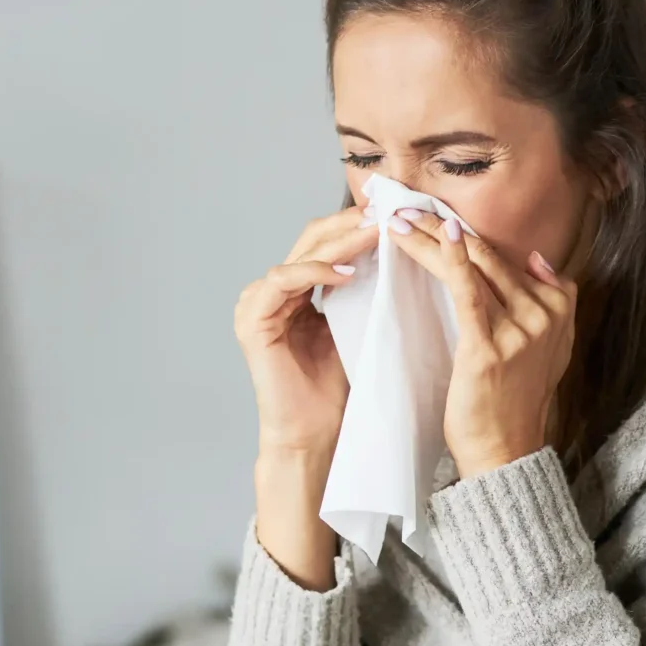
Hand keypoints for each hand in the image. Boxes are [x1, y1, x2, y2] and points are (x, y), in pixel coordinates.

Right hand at [234, 207, 380, 457]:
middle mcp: (271, 292)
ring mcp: (257, 303)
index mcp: (293, 291)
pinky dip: (315, 272)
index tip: (394, 213)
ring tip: (375, 233)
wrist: (315, 434)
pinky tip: (348, 272)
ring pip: (300, 255)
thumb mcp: (356, 324)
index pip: (324, 243)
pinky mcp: (251, 320)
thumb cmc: (336, 389)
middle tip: (386, 212)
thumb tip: (393, 245)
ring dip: (339, 242)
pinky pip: (282, 280)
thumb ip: (361, 288)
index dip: (356, 226)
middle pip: (310, 240)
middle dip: (350, 224)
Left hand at [388, 206, 577, 478]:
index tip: (434, 216)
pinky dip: (450, 259)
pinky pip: (467, 290)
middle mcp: (545, 314)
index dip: (469, 236)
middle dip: (444, 227)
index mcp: (560, 308)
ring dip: (431, 238)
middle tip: (408, 206)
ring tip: (399, 219)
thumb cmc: (513, 402)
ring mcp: (521, 329)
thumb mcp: (547, 349)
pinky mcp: (490, 347)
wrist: (505, 451)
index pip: (508, 258)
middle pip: (490, 256)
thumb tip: (537, 259)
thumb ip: (550, 302)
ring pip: (474, 266)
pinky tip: (432, 236)